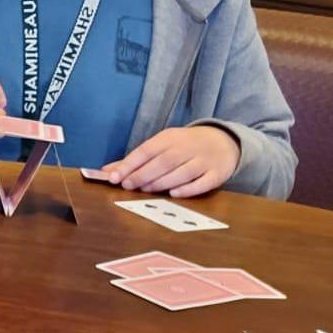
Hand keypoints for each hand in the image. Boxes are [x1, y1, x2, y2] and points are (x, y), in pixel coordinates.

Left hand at [102, 125, 239, 197]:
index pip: (146, 150)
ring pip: (182, 173)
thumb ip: (136, 159)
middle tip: (127, 185)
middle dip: (143, 174)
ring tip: (145, 190)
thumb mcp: (162, 145)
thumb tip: (108, 171)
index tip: (114, 177)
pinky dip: (188, 189)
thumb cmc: (185, 145)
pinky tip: (173, 194)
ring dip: (161, 182)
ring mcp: (204, 161)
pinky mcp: (217, 174)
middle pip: (163, 162)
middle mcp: (187, 148)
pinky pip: (203, 183)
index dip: (130, 164)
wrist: (224, 142)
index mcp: (170, 138)